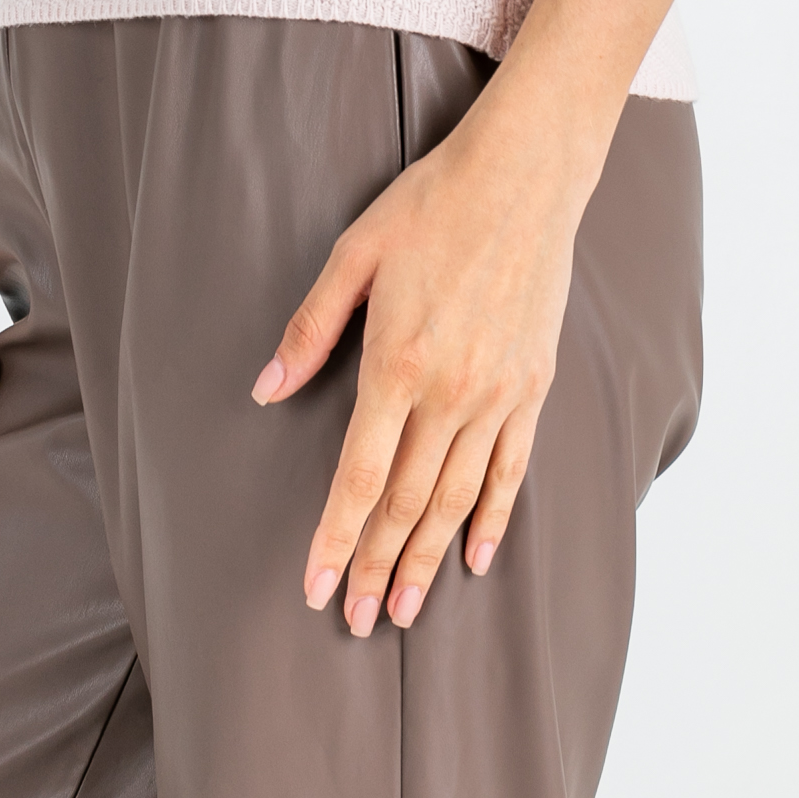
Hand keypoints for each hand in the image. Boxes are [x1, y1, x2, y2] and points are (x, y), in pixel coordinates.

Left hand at [251, 84, 592, 633]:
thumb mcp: (354, 255)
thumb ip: (310, 329)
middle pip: (405, 502)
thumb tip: (266, 389)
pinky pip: (510, 470)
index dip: (334, 539)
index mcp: (397, 363)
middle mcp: (451, 392)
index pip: (358, 476)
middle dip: (375, 566)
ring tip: (405, 609)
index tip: (316, 589)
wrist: (522, 176)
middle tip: (357, 620)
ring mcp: (498, 394)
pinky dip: (491, 519)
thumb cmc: (430, 206)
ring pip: (456, 499)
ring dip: (426, 559)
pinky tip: (474, 559)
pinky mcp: (532, 386)